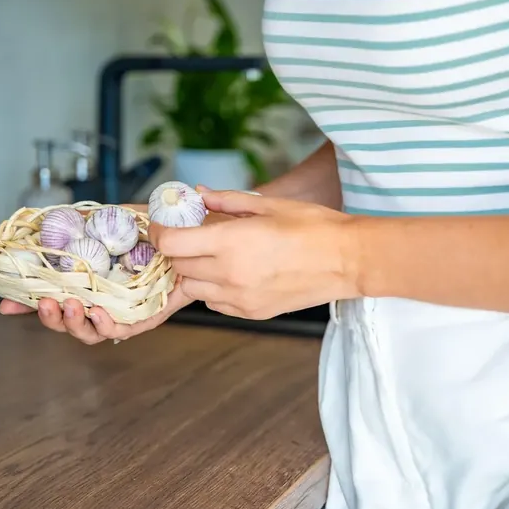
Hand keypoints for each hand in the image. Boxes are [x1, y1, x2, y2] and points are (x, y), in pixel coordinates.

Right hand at [0, 200, 234, 343]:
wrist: (194, 226)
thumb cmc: (155, 224)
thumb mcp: (112, 218)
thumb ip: (83, 221)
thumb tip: (46, 222)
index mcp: (90, 279)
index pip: (54, 296)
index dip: (28, 305)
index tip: (6, 305)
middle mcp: (104, 297)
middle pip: (69, 320)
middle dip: (51, 317)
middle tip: (47, 301)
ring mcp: (125, 308)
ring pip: (92, 331)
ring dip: (77, 323)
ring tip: (75, 306)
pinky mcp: (149, 314)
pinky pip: (126, 328)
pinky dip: (109, 325)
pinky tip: (100, 313)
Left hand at [149, 190, 358, 319]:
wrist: (348, 260)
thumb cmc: (314, 226)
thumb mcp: (268, 204)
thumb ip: (227, 201)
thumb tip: (200, 195)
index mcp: (231, 243)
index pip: (171, 244)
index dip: (160, 233)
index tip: (164, 226)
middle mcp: (230, 275)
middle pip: (179, 265)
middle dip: (179, 250)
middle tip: (192, 235)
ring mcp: (240, 298)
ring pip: (194, 288)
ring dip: (195, 271)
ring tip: (215, 255)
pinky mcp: (251, 312)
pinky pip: (215, 303)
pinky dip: (214, 289)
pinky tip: (233, 273)